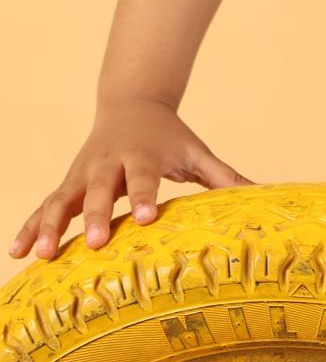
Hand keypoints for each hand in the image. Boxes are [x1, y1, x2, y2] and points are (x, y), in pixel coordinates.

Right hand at [7, 98, 256, 261]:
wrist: (131, 105)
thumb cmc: (169, 137)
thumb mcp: (196, 151)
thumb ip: (225, 175)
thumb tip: (263, 193)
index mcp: (142, 154)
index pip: (145, 176)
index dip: (146, 196)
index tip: (148, 218)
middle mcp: (108, 162)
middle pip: (100, 188)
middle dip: (96, 215)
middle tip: (96, 243)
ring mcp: (82, 173)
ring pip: (61, 198)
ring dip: (50, 226)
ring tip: (40, 256)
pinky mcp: (67, 183)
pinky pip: (44, 206)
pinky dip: (30, 227)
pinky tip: (17, 253)